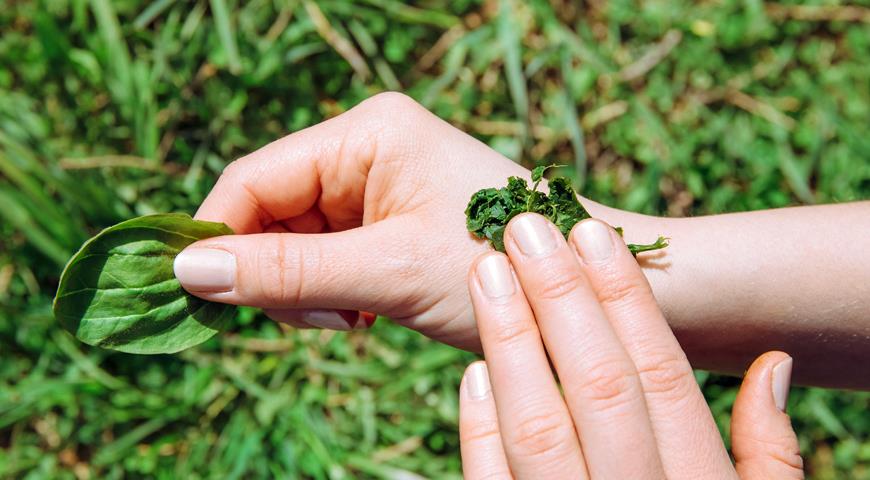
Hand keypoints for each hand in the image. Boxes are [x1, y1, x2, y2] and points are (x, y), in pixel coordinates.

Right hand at [173, 92, 546, 347]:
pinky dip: (330, 291)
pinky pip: (325, 254)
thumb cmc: (498, 264)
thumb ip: (289, 272)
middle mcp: (366, 147)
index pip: (254, 179)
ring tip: (357, 314)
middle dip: (277, 273)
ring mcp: (375, 183)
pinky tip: (366, 309)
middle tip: (323, 317)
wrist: (574, 286)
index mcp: (366, 134)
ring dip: (307, 289)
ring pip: (293, 240)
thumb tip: (188, 272)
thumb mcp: (389, 272)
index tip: (201, 296)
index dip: (218, 237)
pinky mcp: (384, 218)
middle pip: (269, 211)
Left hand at [458, 214, 802, 478]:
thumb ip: (772, 456)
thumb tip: (773, 366)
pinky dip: (478, 430)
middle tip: (526, 228)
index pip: (658, 374)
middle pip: (595, 385)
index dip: (623, 300)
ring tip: (487, 273)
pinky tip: (471, 371)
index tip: (592, 237)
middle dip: (558, 298)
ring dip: (509, 342)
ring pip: (537, 426)